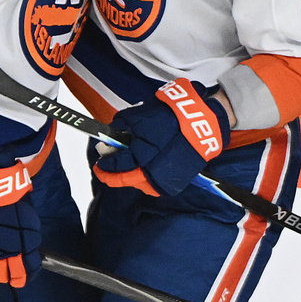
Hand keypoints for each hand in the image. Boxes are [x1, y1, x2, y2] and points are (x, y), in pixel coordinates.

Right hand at [0, 152, 41, 287]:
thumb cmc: (8, 193)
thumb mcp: (26, 209)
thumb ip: (27, 229)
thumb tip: (28, 241)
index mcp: (26, 242)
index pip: (28, 268)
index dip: (26, 272)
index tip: (24, 273)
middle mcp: (8, 251)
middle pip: (8, 274)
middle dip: (9, 273)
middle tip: (8, 269)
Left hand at [94, 79, 230, 196]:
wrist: (202, 122)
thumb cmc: (170, 116)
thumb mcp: (140, 116)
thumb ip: (122, 126)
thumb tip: (111, 135)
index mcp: (143, 155)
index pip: (119, 165)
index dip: (106, 166)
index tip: (99, 164)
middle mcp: (153, 171)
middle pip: (128, 180)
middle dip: (114, 177)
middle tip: (106, 171)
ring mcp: (166, 178)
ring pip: (141, 185)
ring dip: (130, 178)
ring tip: (125, 170)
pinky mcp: (175, 180)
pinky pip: (155, 185)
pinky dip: (145, 179)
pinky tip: (142, 171)